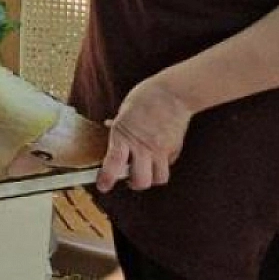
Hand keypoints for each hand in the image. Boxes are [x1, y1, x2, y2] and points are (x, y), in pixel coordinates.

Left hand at [96, 76, 194, 192]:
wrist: (173, 93)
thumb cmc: (146, 97)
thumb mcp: (125, 110)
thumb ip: (119, 125)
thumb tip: (110, 127)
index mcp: (124, 135)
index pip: (113, 164)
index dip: (107, 179)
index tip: (103, 186)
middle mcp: (143, 147)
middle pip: (141, 181)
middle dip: (134, 184)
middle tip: (129, 179)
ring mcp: (161, 150)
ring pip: (159, 178)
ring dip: (151, 178)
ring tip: (145, 171)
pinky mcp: (175, 149)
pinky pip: (168, 165)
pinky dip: (162, 165)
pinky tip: (158, 156)